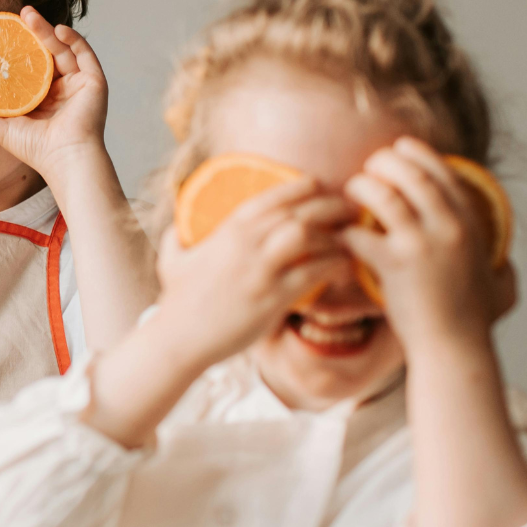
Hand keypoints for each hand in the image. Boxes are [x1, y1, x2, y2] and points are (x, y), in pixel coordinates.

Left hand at [0, 7, 109, 182]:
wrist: (63, 159)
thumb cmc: (35, 149)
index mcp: (43, 96)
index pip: (30, 64)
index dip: (18, 46)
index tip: (2, 30)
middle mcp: (62, 88)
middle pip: (47, 52)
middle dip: (34, 31)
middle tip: (19, 13)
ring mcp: (79, 83)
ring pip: (64, 49)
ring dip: (49, 30)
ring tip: (30, 16)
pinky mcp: (94, 82)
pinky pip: (84, 54)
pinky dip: (73, 39)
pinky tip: (57, 30)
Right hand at [154, 180, 355, 371]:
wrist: (179, 339)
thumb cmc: (178, 301)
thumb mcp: (172, 259)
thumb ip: (177, 238)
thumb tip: (177, 228)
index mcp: (229, 229)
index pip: (274, 196)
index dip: (302, 187)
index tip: (320, 187)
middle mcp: (247, 243)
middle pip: (299, 211)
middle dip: (331, 205)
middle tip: (352, 208)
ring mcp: (260, 270)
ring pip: (308, 236)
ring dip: (335, 234)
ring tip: (353, 238)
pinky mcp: (272, 298)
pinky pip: (312, 273)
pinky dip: (333, 265)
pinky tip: (344, 266)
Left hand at [341, 137, 508, 355]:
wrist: (454, 351)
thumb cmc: (473, 323)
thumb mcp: (499, 285)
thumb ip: (500, 265)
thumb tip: (503, 260)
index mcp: (471, 225)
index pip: (444, 172)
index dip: (419, 153)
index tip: (400, 147)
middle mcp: (449, 228)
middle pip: (411, 174)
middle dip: (385, 161)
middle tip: (370, 166)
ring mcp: (421, 244)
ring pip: (383, 195)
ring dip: (362, 187)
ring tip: (351, 191)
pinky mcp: (394, 265)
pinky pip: (359, 233)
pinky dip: (344, 230)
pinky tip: (339, 233)